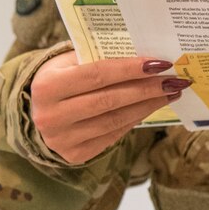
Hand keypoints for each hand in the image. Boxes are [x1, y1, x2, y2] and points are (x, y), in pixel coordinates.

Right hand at [30, 54, 187, 165]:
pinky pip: (113, 135)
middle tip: (173, 80)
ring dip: (147, 106)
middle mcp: (52, 115)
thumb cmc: (58, 80)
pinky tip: (150, 107)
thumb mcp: (66, 62)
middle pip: (110, 100)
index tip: (159, 64)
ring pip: (115, 120)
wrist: (34, 113)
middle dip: (147, 89)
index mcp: (48, 86)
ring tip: (169, 93)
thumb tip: (142, 55)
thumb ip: (95, 57)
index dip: (131, 70)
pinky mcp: (75, 154)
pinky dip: (135, 119)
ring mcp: (63, 139)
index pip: (97, 75)